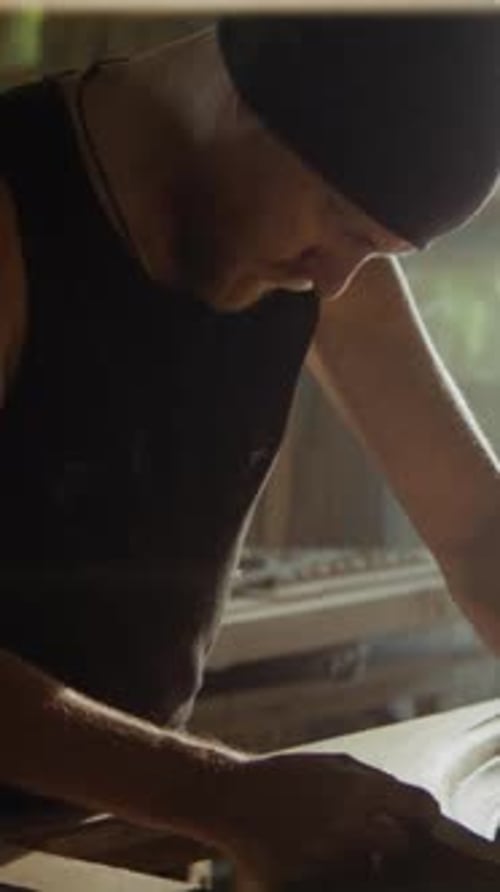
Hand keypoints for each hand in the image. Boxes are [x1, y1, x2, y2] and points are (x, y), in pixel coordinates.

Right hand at [216, 750, 439, 889]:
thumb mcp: (334, 764)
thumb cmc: (286, 777)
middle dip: (391, 841)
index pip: (421, 807)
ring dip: (360, 858)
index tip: (418, 819)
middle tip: (374, 835)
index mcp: (359, 789)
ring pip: (369, 866)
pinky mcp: (310, 882)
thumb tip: (406, 802)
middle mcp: (350, 825)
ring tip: (332, 842)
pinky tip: (314, 855)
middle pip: (399, 844)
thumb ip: (374, 782)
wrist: (233, 798)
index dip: (423, 814)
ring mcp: (331, 857)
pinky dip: (334, 873)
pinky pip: (338, 882)